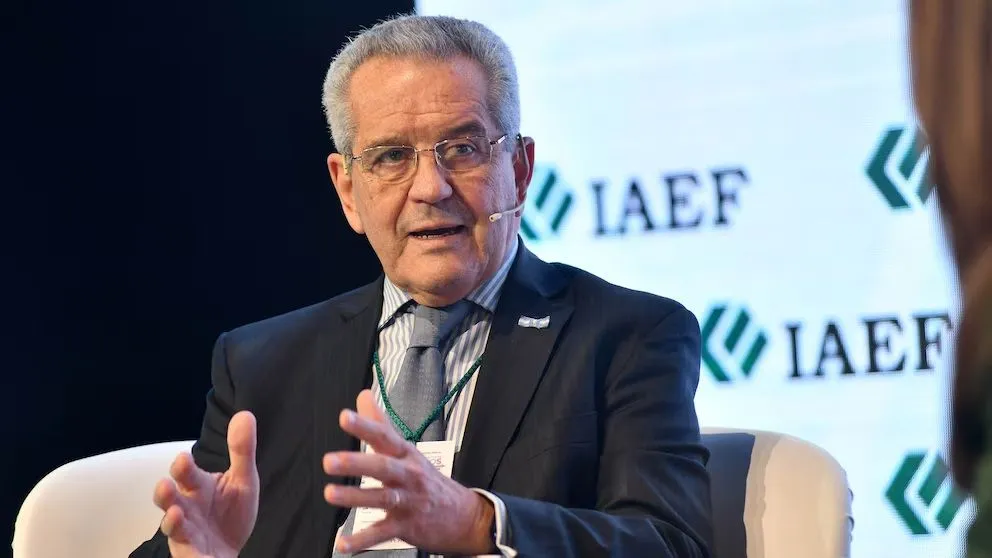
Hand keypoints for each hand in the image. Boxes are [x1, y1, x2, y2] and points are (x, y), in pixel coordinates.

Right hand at [152, 411, 259, 557]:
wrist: (230, 547)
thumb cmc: (231, 511)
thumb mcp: (242, 479)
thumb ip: (242, 450)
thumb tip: (245, 414)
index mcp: (198, 486)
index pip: (186, 473)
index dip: (183, 467)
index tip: (184, 458)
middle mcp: (185, 506)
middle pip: (170, 497)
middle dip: (166, 492)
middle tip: (166, 484)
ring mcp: (185, 531)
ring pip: (171, 525)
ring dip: (169, 520)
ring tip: (173, 513)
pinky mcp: (190, 552)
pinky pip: (186, 552)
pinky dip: (188, 549)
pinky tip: (191, 544)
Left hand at [322, 390, 495, 554]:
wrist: (464, 516)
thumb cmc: (428, 480)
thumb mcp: (407, 450)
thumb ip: (381, 424)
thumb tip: (362, 397)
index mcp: (406, 455)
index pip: (385, 436)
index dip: (365, 426)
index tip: (345, 417)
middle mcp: (408, 476)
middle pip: (383, 466)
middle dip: (356, 463)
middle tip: (329, 461)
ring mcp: (408, 502)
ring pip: (381, 498)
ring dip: (355, 496)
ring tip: (330, 493)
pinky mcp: (407, 526)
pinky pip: (382, 534)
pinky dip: (362, 540)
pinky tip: (343, 544)